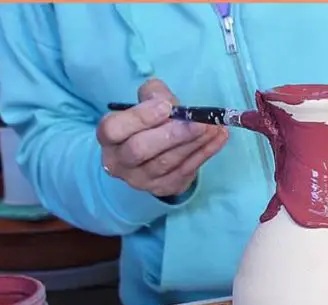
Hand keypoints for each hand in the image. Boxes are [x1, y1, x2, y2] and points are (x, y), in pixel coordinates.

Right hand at [97, 79, 228, 196]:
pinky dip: (205, 153)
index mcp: (109, 138)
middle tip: (199, 122)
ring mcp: (141, 179)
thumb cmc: (146, 123)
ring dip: (194, 143)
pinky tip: (218, 137)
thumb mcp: (146, 101)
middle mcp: (119, 162)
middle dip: (173, 135)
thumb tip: (173, 104)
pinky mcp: (163, 188)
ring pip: (167, 162)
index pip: (114, 129)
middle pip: (141, 150)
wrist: (149, 155)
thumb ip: (155, 95)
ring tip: (214, 126)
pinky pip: (186, 171)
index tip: (166, 107)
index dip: (140, 117)